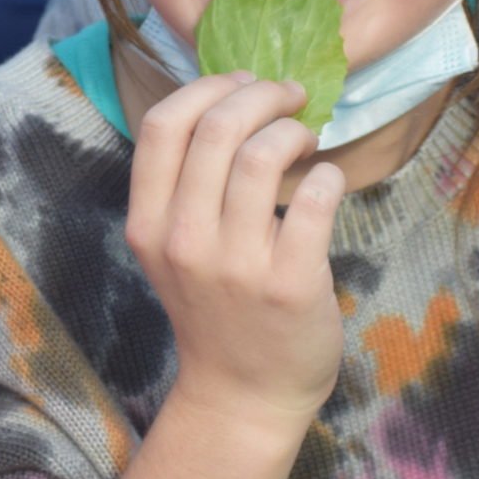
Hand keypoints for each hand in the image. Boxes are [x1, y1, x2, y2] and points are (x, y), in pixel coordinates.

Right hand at [126, 73, 346, 435]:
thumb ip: (186, 187)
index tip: (242, 84)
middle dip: (261, 95)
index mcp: (149, 225)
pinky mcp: (290, 283)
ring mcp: (237, 265)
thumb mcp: (173, 250)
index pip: (165, 125)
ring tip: (306, 140)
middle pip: (218, 128)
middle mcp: (185, 241)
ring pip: (263, 155)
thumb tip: (232, 101)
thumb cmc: (215, 310)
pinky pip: (315, 198)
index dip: (207, 87)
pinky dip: (328, 176)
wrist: (244, 395)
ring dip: (293, 130)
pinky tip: (327, 183)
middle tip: (288, 98)